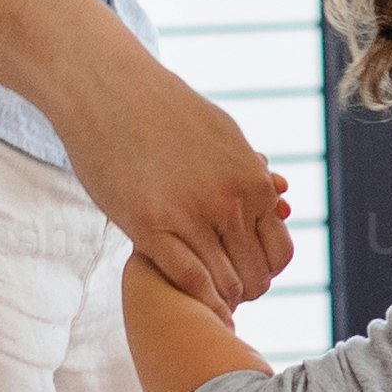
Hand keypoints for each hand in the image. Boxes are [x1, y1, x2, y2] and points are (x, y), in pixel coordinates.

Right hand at [50, 48, 290, 309]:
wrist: (110, 90)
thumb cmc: (165, 112)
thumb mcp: (225, 135)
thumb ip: (253, 173)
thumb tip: (282, 195)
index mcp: (254, 182)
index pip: (279, 254)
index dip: (264, 273)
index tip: (243, 276)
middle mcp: (230, 202)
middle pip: (255, 277)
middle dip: (242, 293)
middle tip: (222, 294)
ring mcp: (190, 216)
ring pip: (224, 285)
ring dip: (217, 300)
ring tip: (201, 299)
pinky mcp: (148, 226)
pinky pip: (188, 281)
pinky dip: (195, 300)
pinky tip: (184, 301)